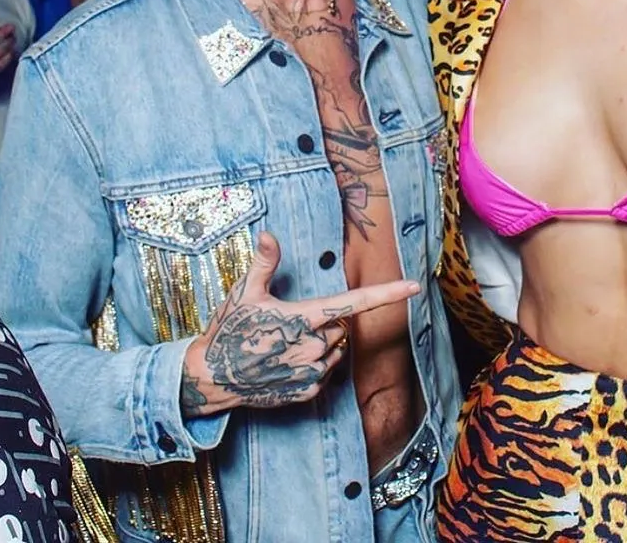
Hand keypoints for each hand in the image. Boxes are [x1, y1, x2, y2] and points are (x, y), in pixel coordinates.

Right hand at [180, 231, 419, 415]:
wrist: (211, 378)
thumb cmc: (230, 330)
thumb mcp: (245, 292)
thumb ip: (265, 263)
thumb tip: (270, 234)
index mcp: (305, 317)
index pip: (355, 302)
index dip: (388, 293)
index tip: (414, 285)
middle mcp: (314, 346)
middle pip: (340, 325)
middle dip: (324, 320)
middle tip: (289, 323)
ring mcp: (312, 372)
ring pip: (335, 349)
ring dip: (321, 343)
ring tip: (285, 343)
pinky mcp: (308, 392)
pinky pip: (326, 372)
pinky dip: (314, 364)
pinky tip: (287, 362)